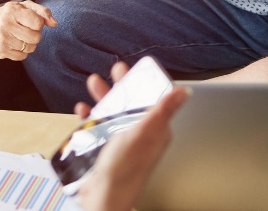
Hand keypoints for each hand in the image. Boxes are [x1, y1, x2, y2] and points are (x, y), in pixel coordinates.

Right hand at [0, 0, 55, 59]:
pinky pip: (23, 56)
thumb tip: (54, 23)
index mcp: (12, 10)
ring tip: (19, 36)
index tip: (30, 21)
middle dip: (35, 34)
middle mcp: (6, 24)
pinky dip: (22, 51)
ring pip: (31, 48)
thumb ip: (42, 12)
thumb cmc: (9, 15)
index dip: (38, 23)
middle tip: (25, 30)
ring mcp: (2, 39)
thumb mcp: (24, 7)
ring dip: (29, 43)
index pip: (38, 23)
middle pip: (36, 37)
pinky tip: (14, 43)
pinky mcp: (1, 51)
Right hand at [75, 62, 189, 210]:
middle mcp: (141, 135)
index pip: (152, 99)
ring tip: (93, 83)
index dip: (142, 83)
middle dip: (121, 86)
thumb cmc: (125, 170)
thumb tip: (183, 91)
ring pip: (115, 113)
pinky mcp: (107, 149)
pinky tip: (83, 111)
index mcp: (155, 130)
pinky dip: (91, 118)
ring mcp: (123, 142)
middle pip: (132, 103)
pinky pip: (100, 128)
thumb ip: (162, 111)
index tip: (133, 69)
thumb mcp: (143, 133)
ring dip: (104, 98)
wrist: (103, 197)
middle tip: (115, 71)